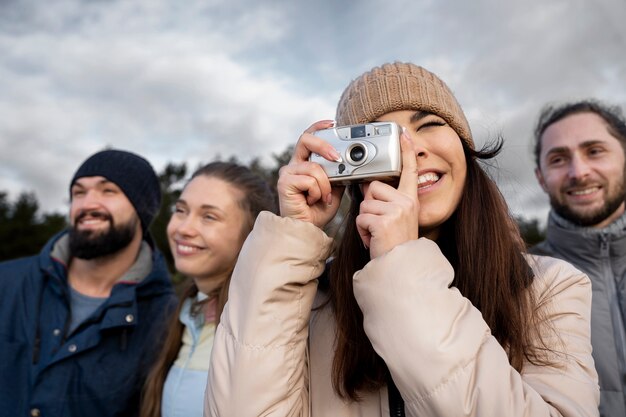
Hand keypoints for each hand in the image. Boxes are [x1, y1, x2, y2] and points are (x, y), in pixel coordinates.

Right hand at [277, 120, 344, 228]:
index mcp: (304, 163)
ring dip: (325, 185)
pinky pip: (309, 180)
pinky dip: (317, 192)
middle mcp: (294, 165)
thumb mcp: (335, 187)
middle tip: (337, 158)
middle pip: (305, 139)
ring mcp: (287, 173)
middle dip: (324, 145)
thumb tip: (349, 162)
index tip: (332, 123)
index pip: (309, 138)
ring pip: (314, 167)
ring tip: (324, 197)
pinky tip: (312, 201)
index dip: (318, 127)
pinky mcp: (284, 183)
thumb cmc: (318, 211)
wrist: (307, 229)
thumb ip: (337, 173)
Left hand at [356, 132, 418, 257]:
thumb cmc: (394, 243)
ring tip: (376, 233)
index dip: (406, 152)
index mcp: (410, 199)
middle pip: (373, 187)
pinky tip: (373, 239)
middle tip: (378, 223)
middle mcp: (406, 203)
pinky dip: (362, 231)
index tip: (404, 135)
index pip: (409, 171)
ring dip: (364, 220)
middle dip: (369, 205)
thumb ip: (387, 201)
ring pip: (364, 204)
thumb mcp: (397, 218)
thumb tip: (368, 186)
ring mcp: (396, 211)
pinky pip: (361, 218)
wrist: (399, 266)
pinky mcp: (384, 221)